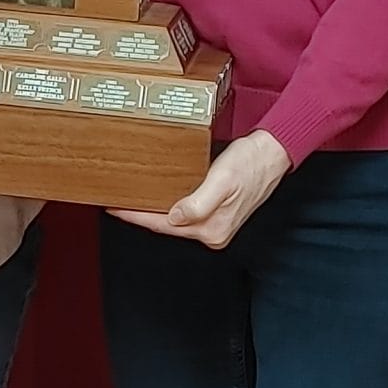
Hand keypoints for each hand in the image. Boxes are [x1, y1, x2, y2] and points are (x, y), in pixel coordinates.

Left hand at [112, 130, 290, 249]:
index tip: (115, 208)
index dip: (137, 217)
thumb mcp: (223, 179)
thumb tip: (175, 217)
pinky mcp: (217, 216)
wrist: (272, 154)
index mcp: (212, 228)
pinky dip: (169, 208)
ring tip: (131, 202)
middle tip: (115, 203)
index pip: (164, 225)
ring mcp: (215, 226)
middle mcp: (213, 233)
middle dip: (141, 216)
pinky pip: (185, 215)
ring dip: (153, 213)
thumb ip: (199, 203)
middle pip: (167, 227)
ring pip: (174, 222)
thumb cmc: (250, 162)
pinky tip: (158, 199)